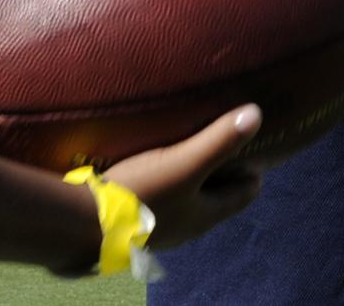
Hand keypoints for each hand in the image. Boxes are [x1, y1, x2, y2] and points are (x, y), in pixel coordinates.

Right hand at [103, 104, 263, 249]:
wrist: (87, 222)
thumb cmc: (142, 192)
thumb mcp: (184, 162)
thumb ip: (218, 141)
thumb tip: (256, 114)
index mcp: (204, 215)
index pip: (240, 196)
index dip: (251, 176)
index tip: (255, 157)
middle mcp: (185, 227)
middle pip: (213, 200)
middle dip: (220, 178)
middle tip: (223, 150)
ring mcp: (158, 228)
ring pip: (184, 203)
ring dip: (190, 184)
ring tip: (186, 157)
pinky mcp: (132, 223)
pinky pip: (158, 202)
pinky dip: (164, 187)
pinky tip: (150, 172)